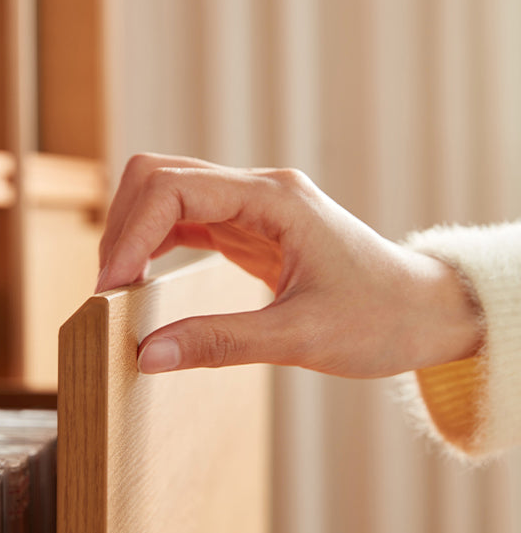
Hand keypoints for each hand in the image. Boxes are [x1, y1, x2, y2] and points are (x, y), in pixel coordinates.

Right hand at [96, 153, 482, 377]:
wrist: (423, 312)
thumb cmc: (380, 318)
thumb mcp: (300, 338)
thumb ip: (220, 343)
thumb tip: (147, 355)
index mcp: (275, 200)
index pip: (174, 190)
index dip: (129, 236)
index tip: (110, 292)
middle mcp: (258, 191)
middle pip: (158, 176)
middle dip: (121, 229)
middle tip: (109, 293)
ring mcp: (251, 207)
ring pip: (165, 194)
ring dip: (132, 236)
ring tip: (118, 291)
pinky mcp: (248, 229)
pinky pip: (183, 221)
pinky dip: (153, 246)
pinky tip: (143, 281)